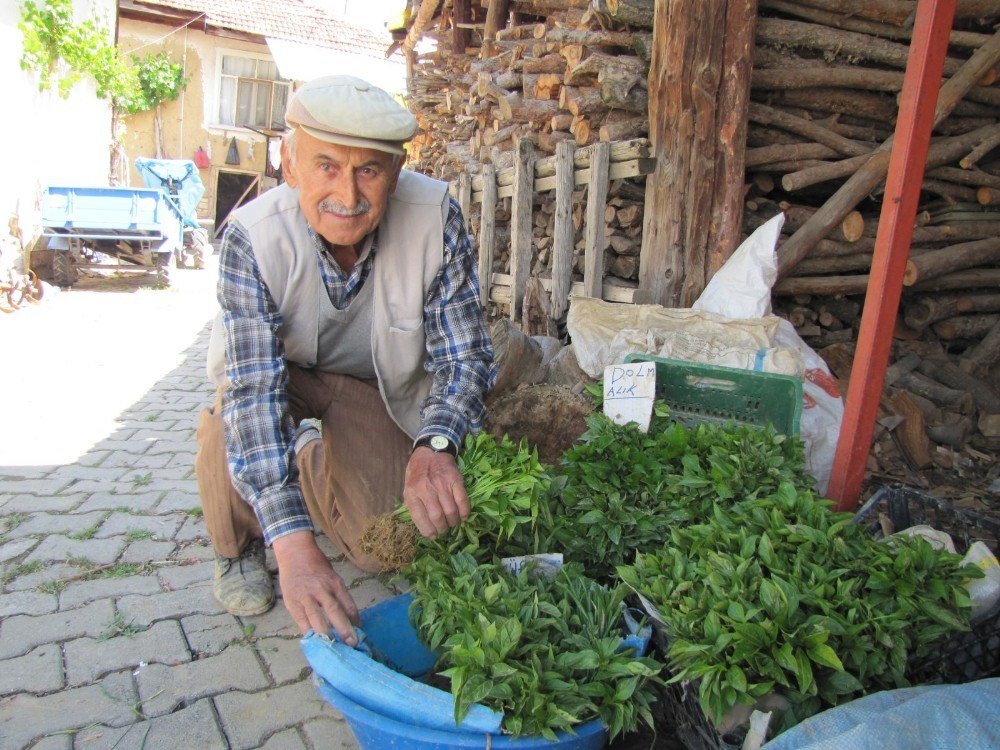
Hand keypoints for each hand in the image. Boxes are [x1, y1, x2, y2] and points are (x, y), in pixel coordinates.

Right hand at [271, 530, 359, 644]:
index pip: (349, 604)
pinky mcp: (292, 602)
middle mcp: (322, 589)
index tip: (360, 634)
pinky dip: (308, 633)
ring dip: (326, 635)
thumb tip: (349, 618)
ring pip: (317, 618)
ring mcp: (306, 596)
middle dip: (344, 630)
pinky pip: (301, 621)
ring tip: (333, 649)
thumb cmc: (316, 565)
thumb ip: (338, 595)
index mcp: (335, 582)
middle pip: (335, 612)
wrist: (295, 552)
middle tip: (352, 644)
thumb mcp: (332, 576)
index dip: (355, 621)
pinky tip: (314, 643)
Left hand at [403, 447, 469, 537]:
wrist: (431, 451)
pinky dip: (464, 512)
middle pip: (437, 516)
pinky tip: (463, 517)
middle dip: (441, 528)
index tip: (432, 536)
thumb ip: (414, 504)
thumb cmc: (418, 472)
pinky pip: (462, 500)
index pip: (419, 518)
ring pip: (450, 511)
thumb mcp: (408, 487)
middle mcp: (426, 489)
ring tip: (452, 524)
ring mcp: (442, 484)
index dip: (427, 531)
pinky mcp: (455, 480)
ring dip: (453, 522)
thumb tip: (424, 526)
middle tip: (443, 531)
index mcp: (412, 492)